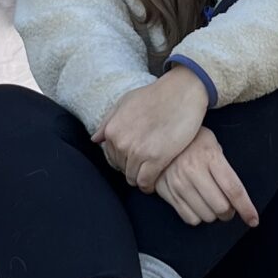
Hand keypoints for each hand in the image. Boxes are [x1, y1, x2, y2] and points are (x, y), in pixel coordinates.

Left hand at [95, 68, 209, 189]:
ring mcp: (138, 152)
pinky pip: (145, 182)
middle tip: (146, 162)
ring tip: (151, 171)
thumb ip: (108, 121)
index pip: (111, 157)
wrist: (181, 92)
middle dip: (133, 167)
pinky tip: (154, 180)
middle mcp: (121, 142)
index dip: (124, 158)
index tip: (135, 157)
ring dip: (140, 177)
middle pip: (122, 169)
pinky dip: (148, 185)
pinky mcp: (156, 159)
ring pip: (133, 178)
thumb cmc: (155, 95)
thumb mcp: (125, 102)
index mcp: (112, 130)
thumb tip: (95, 139)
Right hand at [154, 128, 259, 228]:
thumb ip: (225, 169)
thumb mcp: (213, 145)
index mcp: (210, 157)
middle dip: (229, 212)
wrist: (160, 136)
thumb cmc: (193, 142)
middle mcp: (193, 170)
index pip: (233, 189)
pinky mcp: (166, 191)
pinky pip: (189, 218)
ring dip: (213, 214)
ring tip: (210, 203)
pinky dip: (197, 216)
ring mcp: (178, 182)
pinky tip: (196, 204)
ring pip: (206, 215)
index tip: (253, 220)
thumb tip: (236, 199)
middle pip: (221, 207)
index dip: (246, 208)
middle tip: (227, 206)